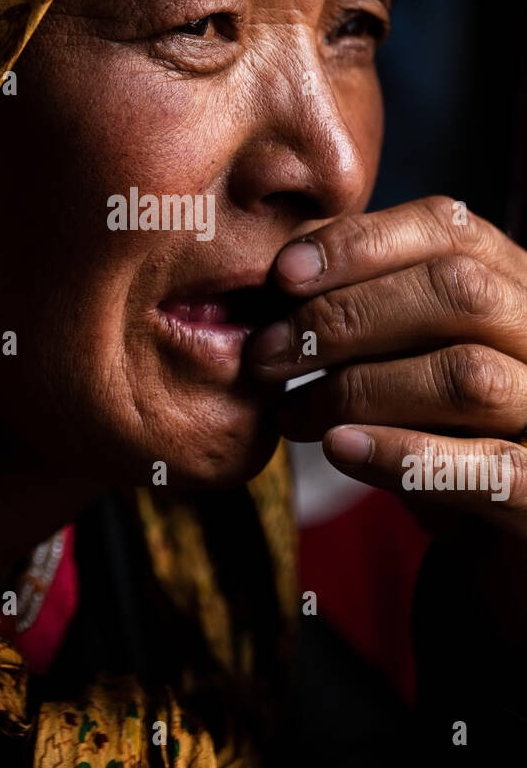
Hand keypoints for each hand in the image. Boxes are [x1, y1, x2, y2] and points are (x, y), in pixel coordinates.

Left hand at [247, 196, 526, 534]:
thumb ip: (370, 306)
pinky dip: (403, 454)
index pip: (451, 229)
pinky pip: (486, 467)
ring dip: (358, 390)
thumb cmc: (440, 430)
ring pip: (467, 375)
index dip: (362, 242)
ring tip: (291, 413)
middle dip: (345, 316)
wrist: (499, 539)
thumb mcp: (411, 354)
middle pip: (458, 291)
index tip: (282, 275)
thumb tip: (280, 273)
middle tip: (266, 354)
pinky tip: (339, 449)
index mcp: (519, 283)